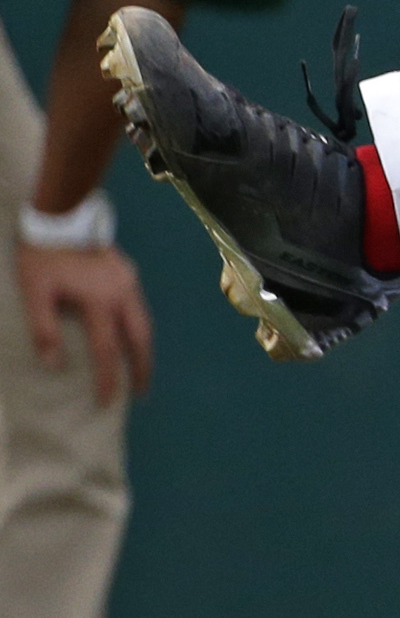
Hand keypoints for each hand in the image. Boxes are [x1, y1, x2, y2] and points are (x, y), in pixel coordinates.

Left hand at [19, 239, 150, 405]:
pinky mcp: (128, 273)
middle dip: (142, 367)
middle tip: (141, 391)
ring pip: (145, 322)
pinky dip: (138, 328)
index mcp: (100, 301)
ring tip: (140, 368)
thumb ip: (44, 329)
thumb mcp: (35, 292)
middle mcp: (123, 294)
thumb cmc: (43, 256)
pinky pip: (139, 307)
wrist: (60, 216)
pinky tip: (130, 333)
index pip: (107, 349)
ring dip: (144, 348)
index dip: (107, 378)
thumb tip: (55, 364)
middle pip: (141, 339)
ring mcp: (129, 282)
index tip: (107, 401)